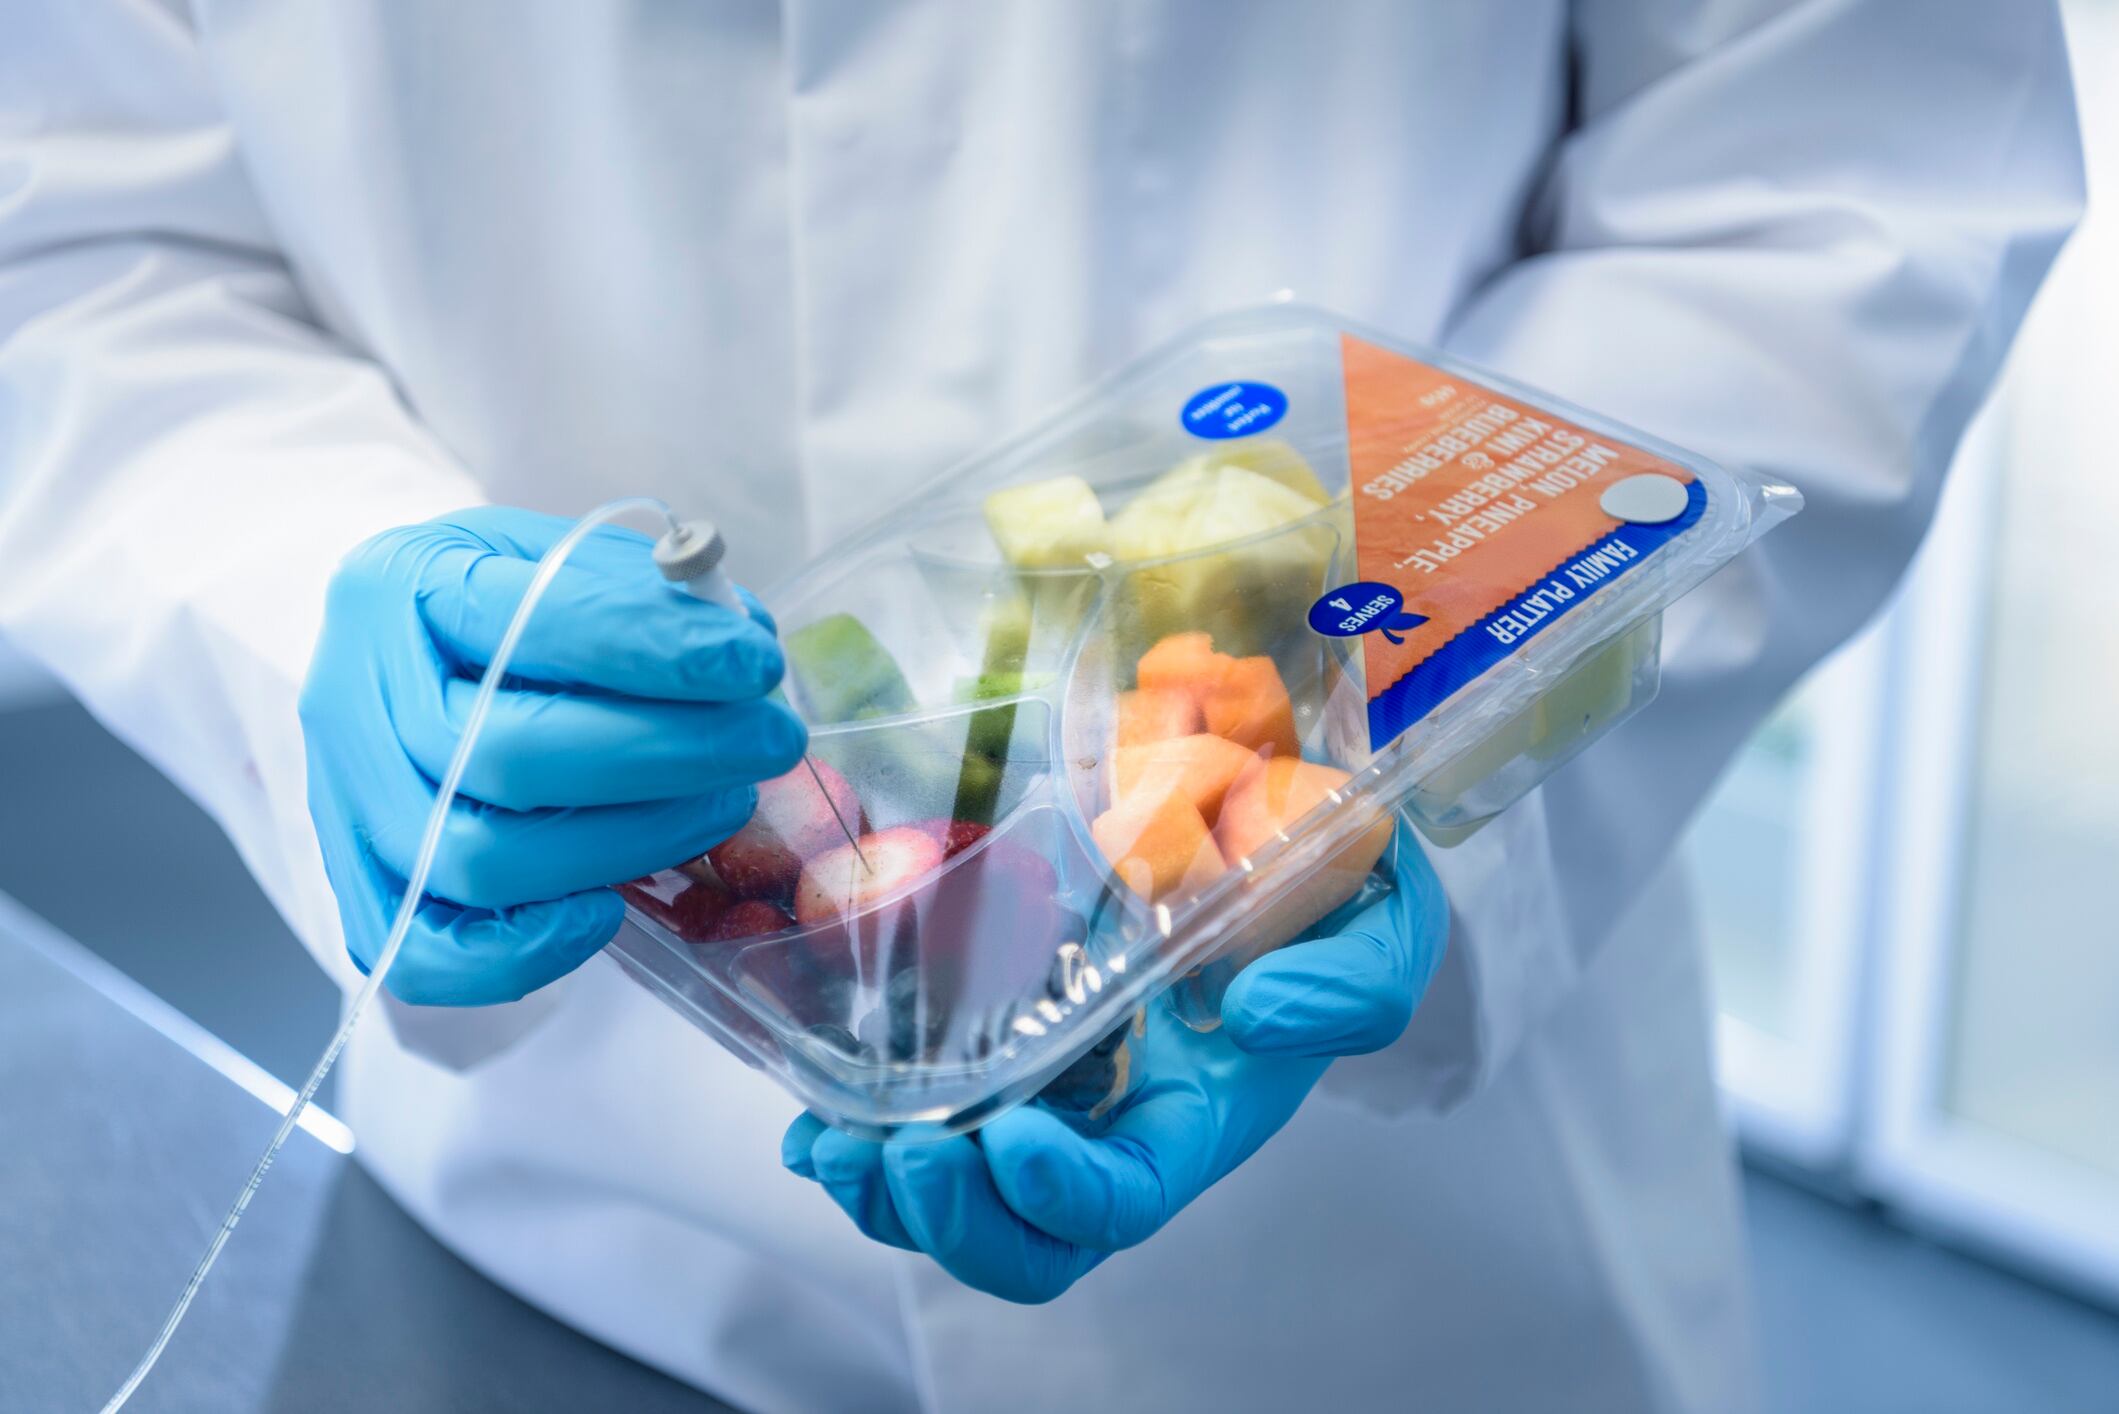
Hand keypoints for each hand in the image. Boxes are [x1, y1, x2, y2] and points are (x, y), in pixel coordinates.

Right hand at [301, 507, 802, 1004]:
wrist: (396, 657)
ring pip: (479, 859)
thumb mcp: (558, 555)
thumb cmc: (498, 606)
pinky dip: (524, 950)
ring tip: (723, 804)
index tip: (753, 661)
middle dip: (664, 754)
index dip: (651, 647)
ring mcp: (348, 806)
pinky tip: (610, 912)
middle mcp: (354, 698)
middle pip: (504, 755)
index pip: (525, 620)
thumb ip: (640, 590)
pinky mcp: (359, 894)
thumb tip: (741, 638)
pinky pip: (422, 957)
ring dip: (628, 843)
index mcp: (402, 586)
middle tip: (770, 740)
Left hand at [781, 822, 1447, 1301]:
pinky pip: (919, 1115)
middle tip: (888, 1156)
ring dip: (883, 1189)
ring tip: (824, 1145)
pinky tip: (810, 1114)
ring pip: (957, 1194)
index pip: (1125, 1200)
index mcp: (1198, 1115)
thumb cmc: (1330, 885)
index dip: (1063, 1195)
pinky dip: (855, 1133)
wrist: (1268, 821)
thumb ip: (1351, 981)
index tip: (1006, 1135)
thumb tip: (1262, 1018)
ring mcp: (1048, 1087)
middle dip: (947, 1218)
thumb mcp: (1381, 921)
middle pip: (1026, 1237)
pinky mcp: (995, 1034)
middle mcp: (1113, 1124)